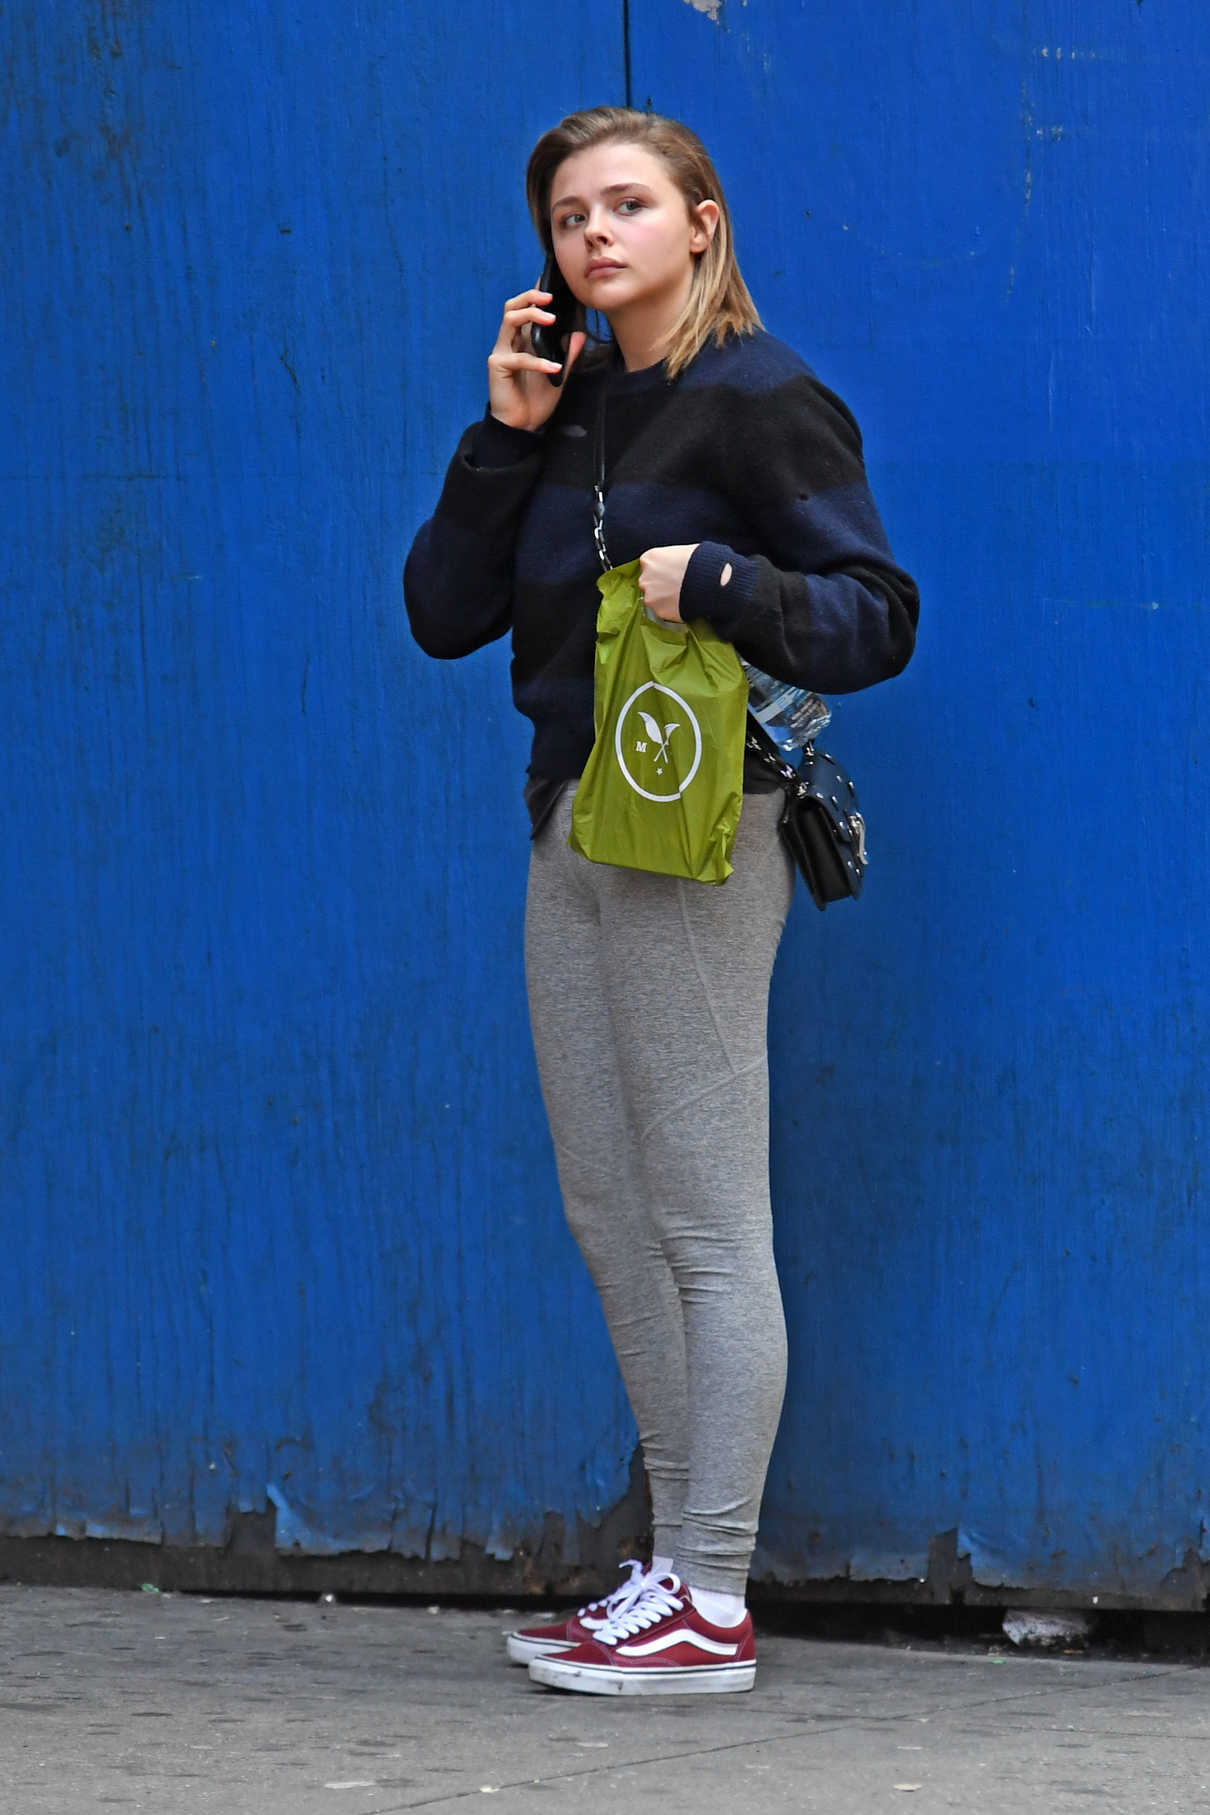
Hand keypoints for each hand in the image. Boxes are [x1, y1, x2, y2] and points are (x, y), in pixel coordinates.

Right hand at [487, 288, 586, 432]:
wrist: (523, 425)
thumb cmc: (536, 398)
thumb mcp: (559, 374)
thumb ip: (567, 355)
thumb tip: (580, 335)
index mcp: (522, 340)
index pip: (525, 310)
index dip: (535, 295)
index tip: (552, 284)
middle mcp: (510, 342)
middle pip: (512, 307)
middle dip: (531, 297)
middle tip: (551, 298)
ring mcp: (501, 352)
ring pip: (509, 320)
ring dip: (531, 316)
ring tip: (551, 320)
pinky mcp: (498, 367)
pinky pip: (519, 358)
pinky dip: (538, 362)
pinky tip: (554, 369)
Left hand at [637, 545, 698, 623]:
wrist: (710, 580)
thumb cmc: (700, 561)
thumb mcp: (682, 551)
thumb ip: (671, 559)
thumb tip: (675, 563)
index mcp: (649, 559)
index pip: (649, 566)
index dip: (662, 570)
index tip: (671, 573)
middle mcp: (645, 578)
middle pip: (649, 583)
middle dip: (660, 585)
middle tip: (677, 585)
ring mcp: (651, 596)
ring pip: (654, 598)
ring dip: (665, 598)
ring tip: (682, 595)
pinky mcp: (659, 611)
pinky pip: (663, 611)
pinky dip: (671, 609)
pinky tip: (683, 603)